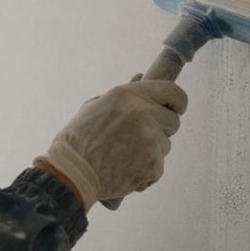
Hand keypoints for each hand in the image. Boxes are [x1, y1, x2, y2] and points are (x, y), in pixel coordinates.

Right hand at [38, 78, 186, 208]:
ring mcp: (151, 141)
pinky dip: (146, 170)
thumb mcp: (95, 106)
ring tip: (125, 155)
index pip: (173, 92)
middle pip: (173, 121)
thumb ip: (124, 94)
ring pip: (165, 145)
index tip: (175, 109)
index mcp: (130, 96)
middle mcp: (144, 114)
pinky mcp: (153, 165)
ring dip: (151, 150)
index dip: (177, 102)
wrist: (72, 173)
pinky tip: (125, 169)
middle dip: (161, 129)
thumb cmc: (78, 139)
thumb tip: (141, 77)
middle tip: (139, 138)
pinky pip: (158, 165)